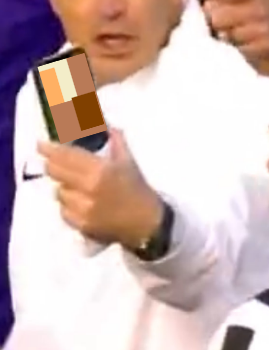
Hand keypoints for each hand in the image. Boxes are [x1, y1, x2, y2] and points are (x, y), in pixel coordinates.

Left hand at [38, 129, 162, 250]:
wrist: (146, 222)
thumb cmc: (137, 189)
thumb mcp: (128, 162)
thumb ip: (116, 140)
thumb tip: (107, 124)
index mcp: (101, 169)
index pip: (67, 156)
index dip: (50, 149)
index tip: (41, 144)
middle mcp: (89, 188)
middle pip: (56, 172)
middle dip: (52, 164)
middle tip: (53, 161)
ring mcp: (83, 208)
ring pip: (58, 191)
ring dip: (63, 185)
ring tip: (76, 185)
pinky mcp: (81, 224)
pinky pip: (63, 210)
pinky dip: (68, 204)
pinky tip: (80, 201)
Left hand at [200, 0, 268, 59]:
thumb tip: (208, 4)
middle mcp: (256, 9)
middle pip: (216, 17)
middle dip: (213, 18)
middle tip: (217, 19)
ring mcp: (261, 31)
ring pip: (227, 36)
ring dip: (226, 34)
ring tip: (235, 31)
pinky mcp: (268, 48)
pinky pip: (241, 50)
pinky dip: (239, 47)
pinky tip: (247, 43)